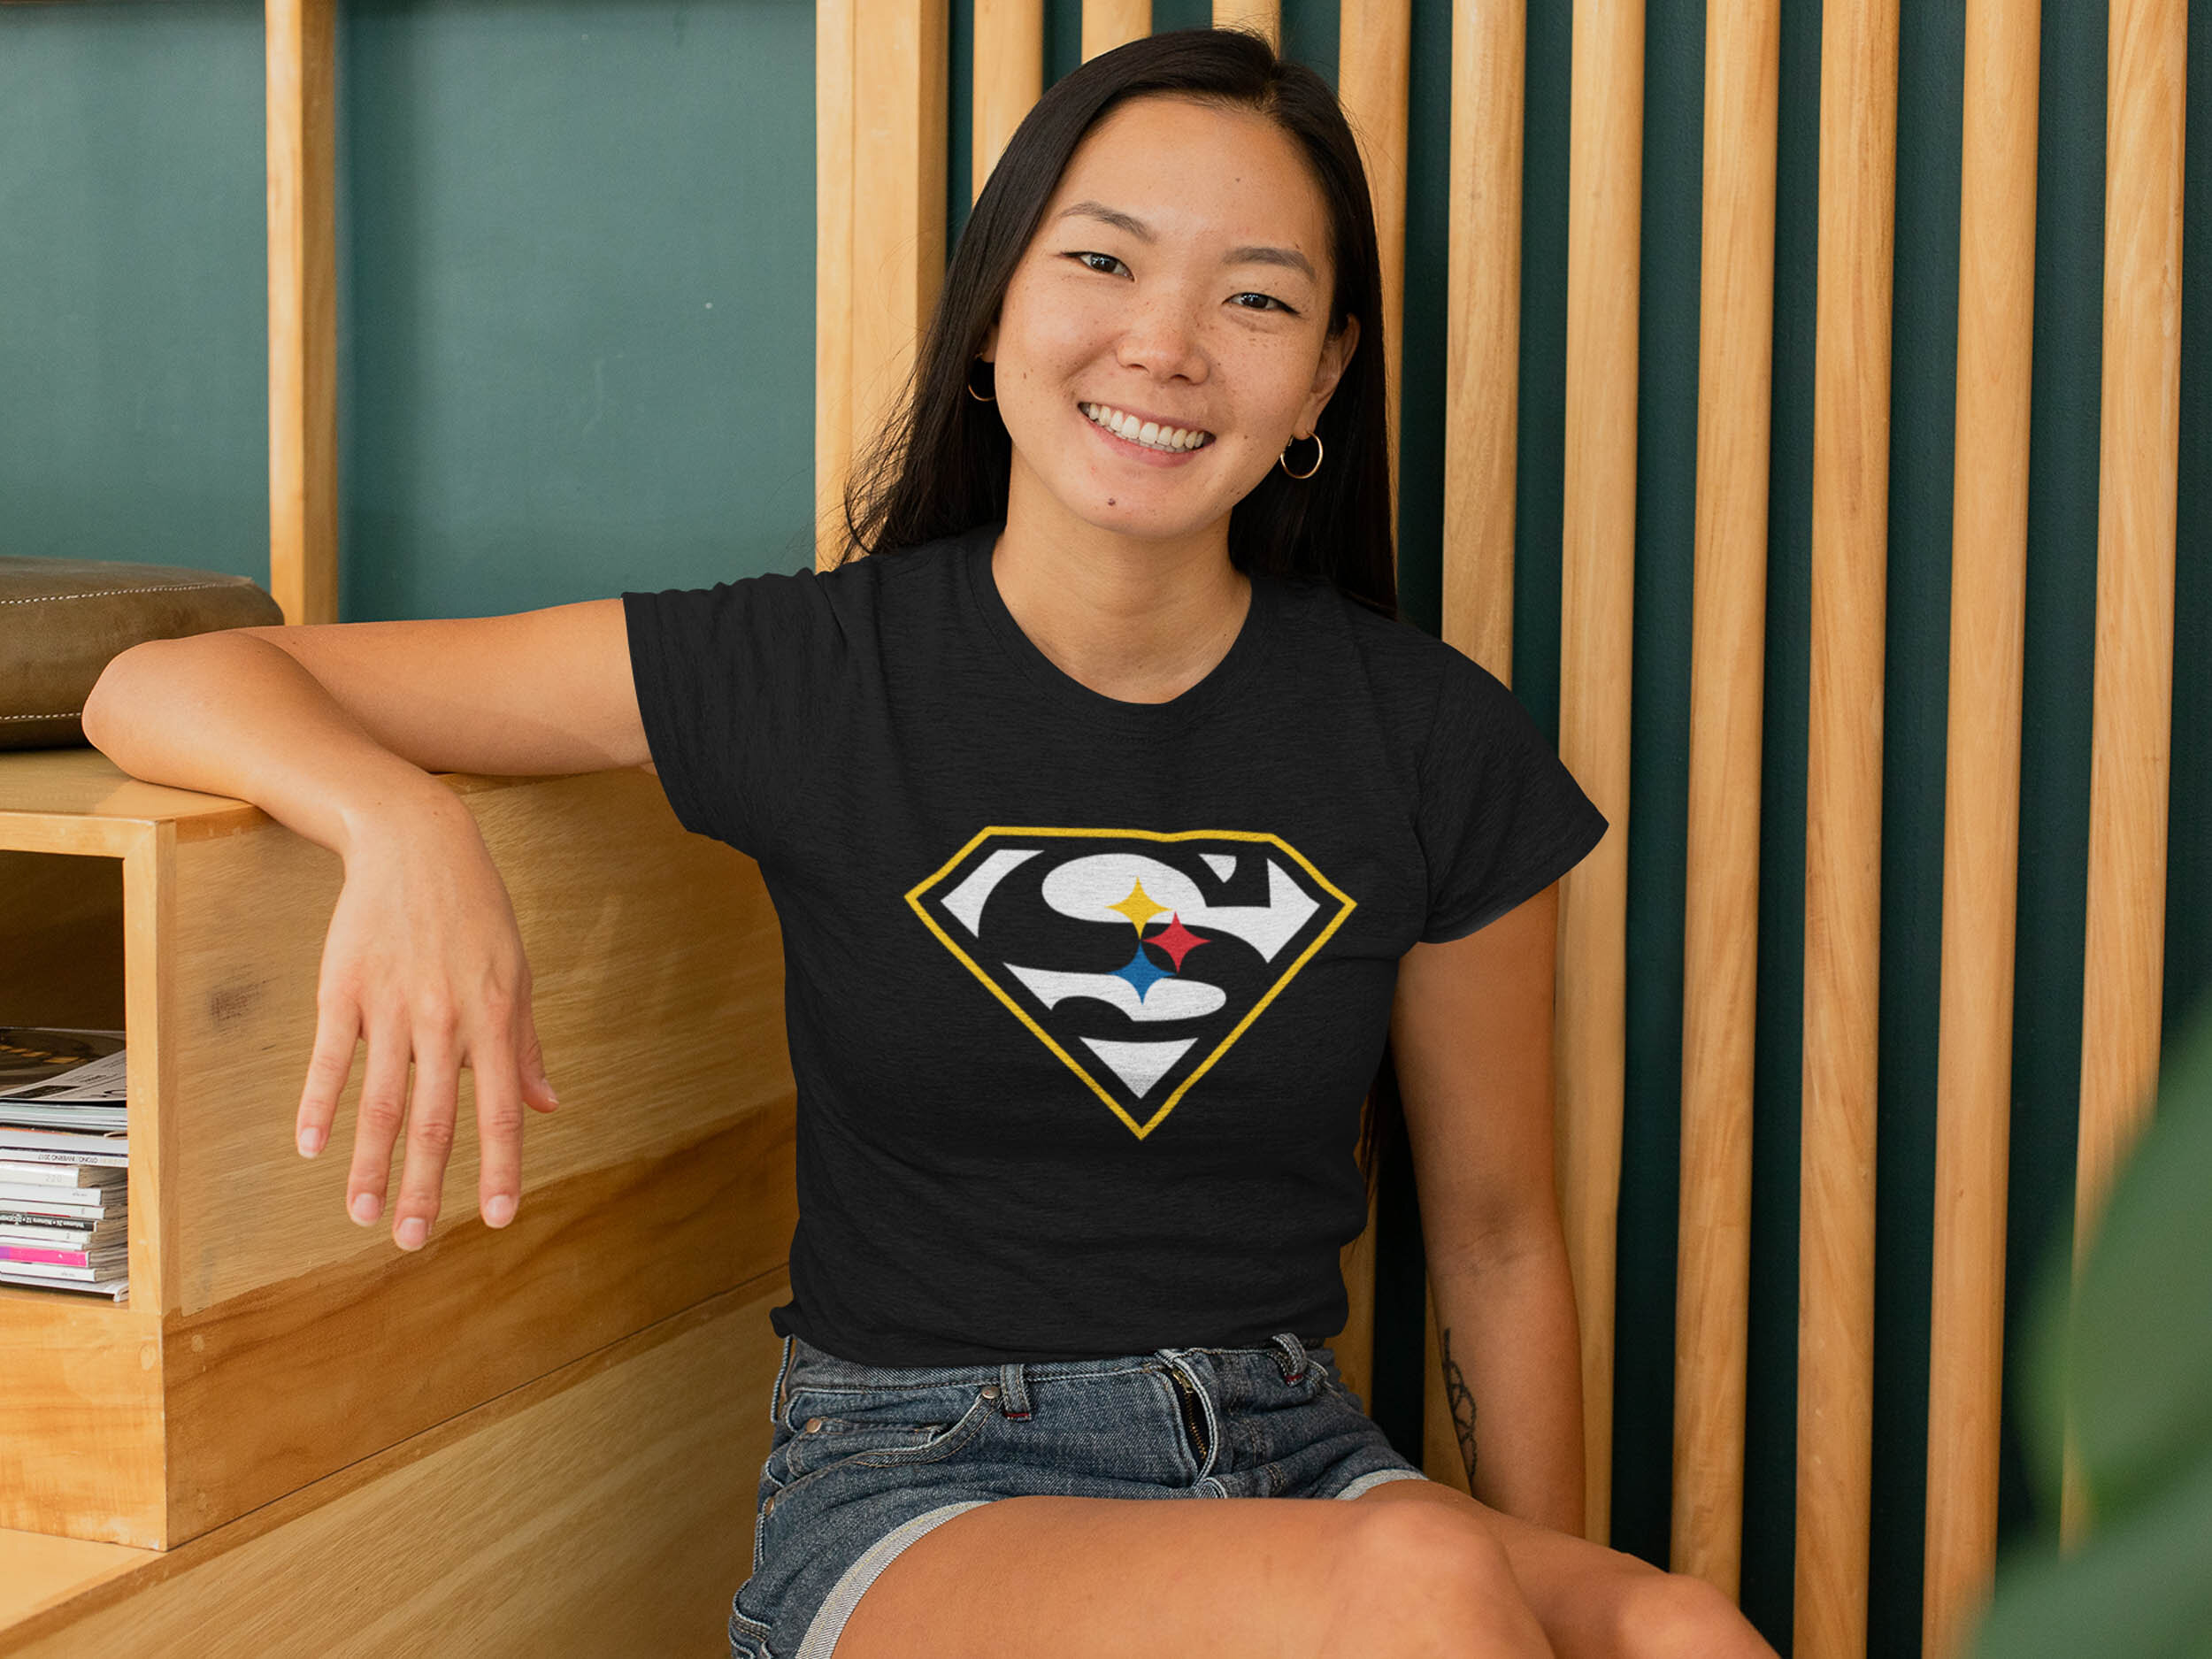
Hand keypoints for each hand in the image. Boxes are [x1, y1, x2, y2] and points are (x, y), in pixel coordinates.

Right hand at [293, 798, 560, 1249]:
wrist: (415, 842)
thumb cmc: (476, 912)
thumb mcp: (517, 973)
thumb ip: (526, 1045)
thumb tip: (548, 1106)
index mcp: (494, 1019)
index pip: (500, 1111)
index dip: (500, 1168)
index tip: (496, 1219)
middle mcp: (445, 1020)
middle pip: (433, 1119)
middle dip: (423, 1187)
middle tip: (410, 1242)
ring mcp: (391, 1005)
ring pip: (379, 1101)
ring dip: (369, 1165)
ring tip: (361, 1215)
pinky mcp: (342, 989)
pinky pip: (329, 1059)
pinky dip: (319, 1106)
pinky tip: (312, 1147)